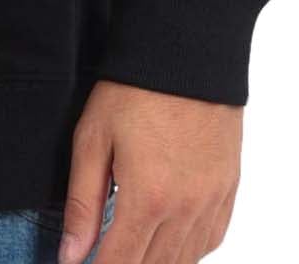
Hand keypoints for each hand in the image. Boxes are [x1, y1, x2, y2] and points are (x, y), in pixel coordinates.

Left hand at [59, 81, 240, 263]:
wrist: (186, 54)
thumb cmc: (134, 90)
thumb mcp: (93, 139)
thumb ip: (82, 203)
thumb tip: (70, 255)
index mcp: (148, 199)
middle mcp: (185, 210)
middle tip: (105, 255)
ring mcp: (211, 202)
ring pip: (184, 261)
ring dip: (156, 262)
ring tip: (131, 250)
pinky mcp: (228, 190)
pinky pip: (210, 240)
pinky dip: (188, 250)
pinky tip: (169, 242)